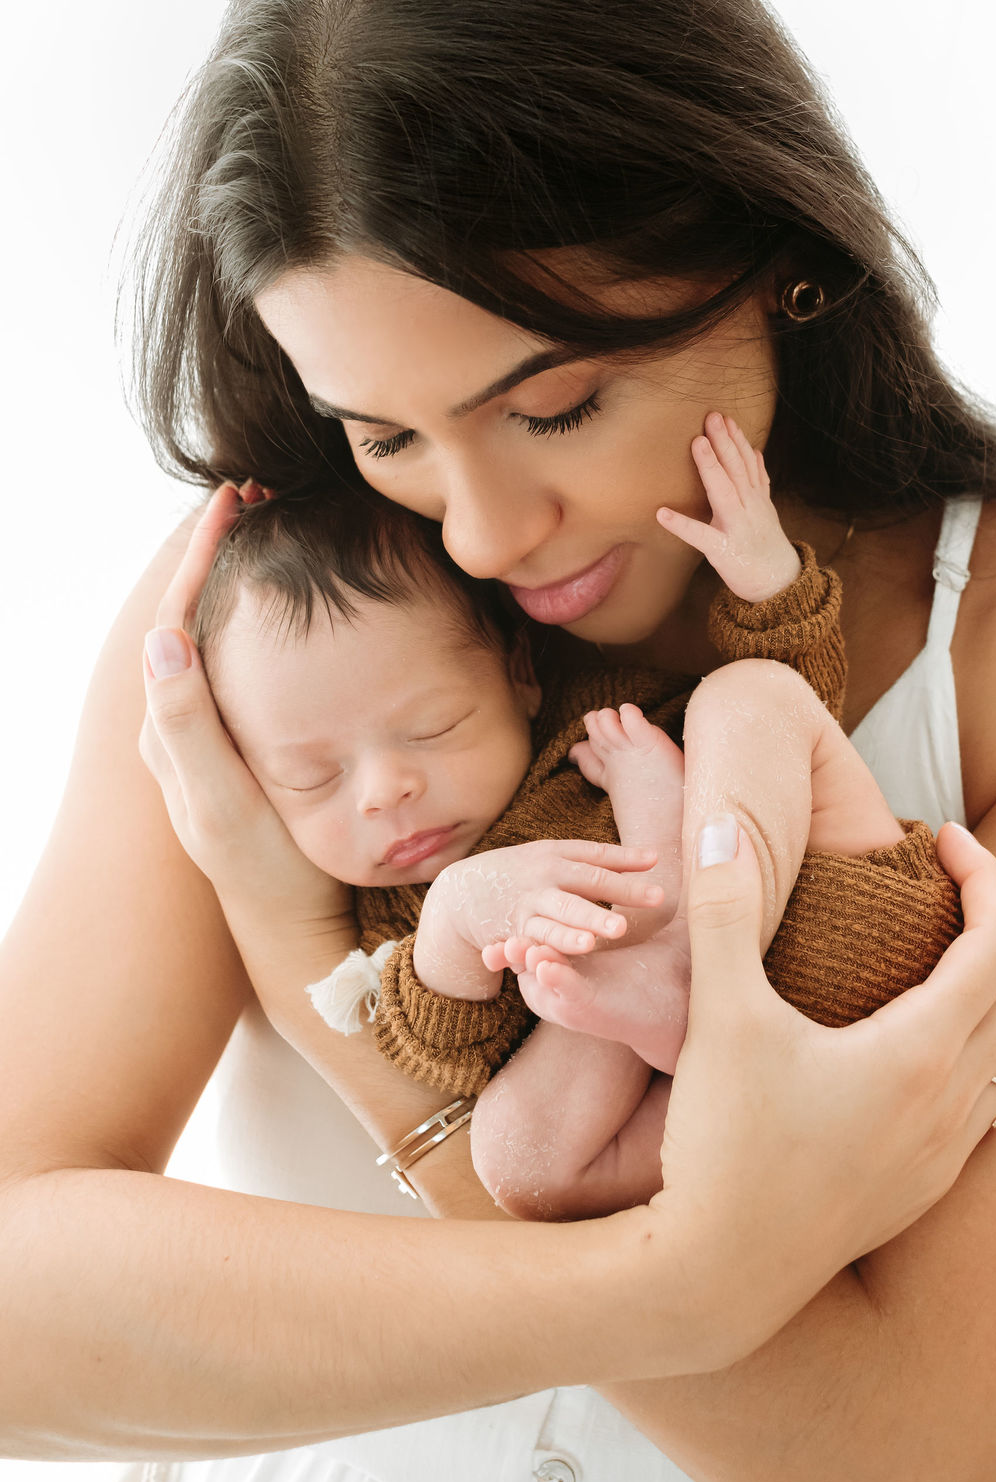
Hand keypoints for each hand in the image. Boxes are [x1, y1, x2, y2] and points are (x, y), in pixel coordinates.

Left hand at [138, 484, 347, 931]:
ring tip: (273, 535)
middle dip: (218, 555)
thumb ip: (190, 724)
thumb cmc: (268, 869)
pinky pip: (242, 665)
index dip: (201, 557)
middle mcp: (181, 724)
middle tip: (258, 500)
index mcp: (170, 726)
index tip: (235, 501)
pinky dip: (260, 622)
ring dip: (239, 582)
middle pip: (192, 616)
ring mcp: (211, 735)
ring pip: (218, 638)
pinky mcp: (241, 748)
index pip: (175, 618)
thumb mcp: (223, 801)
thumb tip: (163, 636)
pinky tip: (293, 612)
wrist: (292, 927)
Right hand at [417, 840, 663, 986]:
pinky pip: (531, 942)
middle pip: (583, 887)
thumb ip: (603, 859)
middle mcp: (544, 877)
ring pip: (554, 918)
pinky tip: (558, 960)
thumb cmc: (524, 872)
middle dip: (610, 898)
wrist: (463, 890)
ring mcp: (526, 904)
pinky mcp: (512, 931)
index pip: (598, 860)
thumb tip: (654, 857)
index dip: (628, 864)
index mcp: (558, 856)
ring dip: (572, 930)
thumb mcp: (556, 856)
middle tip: (630, 916)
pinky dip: (544, 950)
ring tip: (593, 942)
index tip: (659, 869)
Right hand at [644, 815, 995, 1368]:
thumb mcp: (720, 1017)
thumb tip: (718, 823)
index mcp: (919, 1054)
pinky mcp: (923, 1190)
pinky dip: (987, 1050)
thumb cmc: (723, 1145)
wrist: (717, 1274)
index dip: (986, 879)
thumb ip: (724, 911)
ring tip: (955, 952)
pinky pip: (992, 1103)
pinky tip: (936, 1046)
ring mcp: (943, 1154)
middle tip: (957, 883)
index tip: (947, 838)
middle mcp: (951, 1104)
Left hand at [656, 411, 799, 600]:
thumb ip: (760, 482)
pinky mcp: (723, 550)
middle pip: (737, 469)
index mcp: (756, 498)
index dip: (736, 438)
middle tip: (712, 416)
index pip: (747, 461)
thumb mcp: (767, 510)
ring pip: (724, 492)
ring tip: (696, 443)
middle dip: (725, 441)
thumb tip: (756, 452)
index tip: (725, 416)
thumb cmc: (766, 545)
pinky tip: (662, 513)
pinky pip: (700, 536)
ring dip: (711, 466)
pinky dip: (682, 525)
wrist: (780, 584)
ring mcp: (736, 527)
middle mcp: (748, 508)